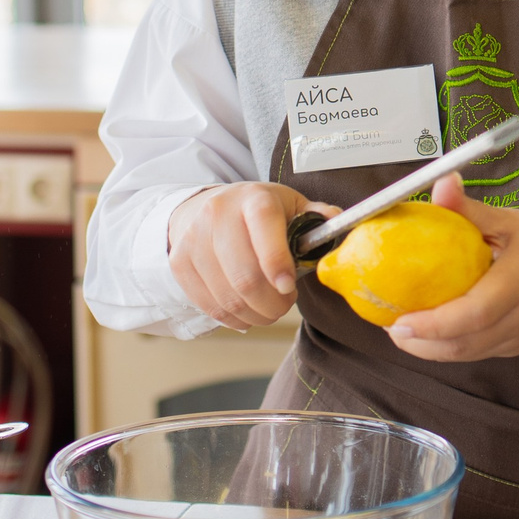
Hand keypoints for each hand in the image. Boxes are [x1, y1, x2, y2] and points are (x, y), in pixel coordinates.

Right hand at [167, 183, 325, 329]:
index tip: (289, 287)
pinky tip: (247, 311)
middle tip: (284, 304)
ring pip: (228, 297)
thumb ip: (316, 216)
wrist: (205, 207)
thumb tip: (338, 221)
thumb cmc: (255, 211)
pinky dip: (235, 318)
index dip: (277, 263)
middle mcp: (218, 215)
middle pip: (245, 276)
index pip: (263, 227)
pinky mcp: (180, 264)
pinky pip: (211, 306)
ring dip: (256, 314)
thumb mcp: (288, 204)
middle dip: (272, 303)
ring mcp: (194, 240)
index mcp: (253, 199)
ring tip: (269, 309)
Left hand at [384, 174, 518, 363]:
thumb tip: (440, 183)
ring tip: (402, 331)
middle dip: (421, 343)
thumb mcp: (516, 222)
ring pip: (468, 355)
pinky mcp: (518, 348)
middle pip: (465, 344)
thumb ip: (473, 210)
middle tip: (391, 327)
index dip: (433, 323)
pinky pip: (478, 352)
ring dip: (431, 349)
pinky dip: (450, 347)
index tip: (400, 320)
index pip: (474, 313)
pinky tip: (430, 332)